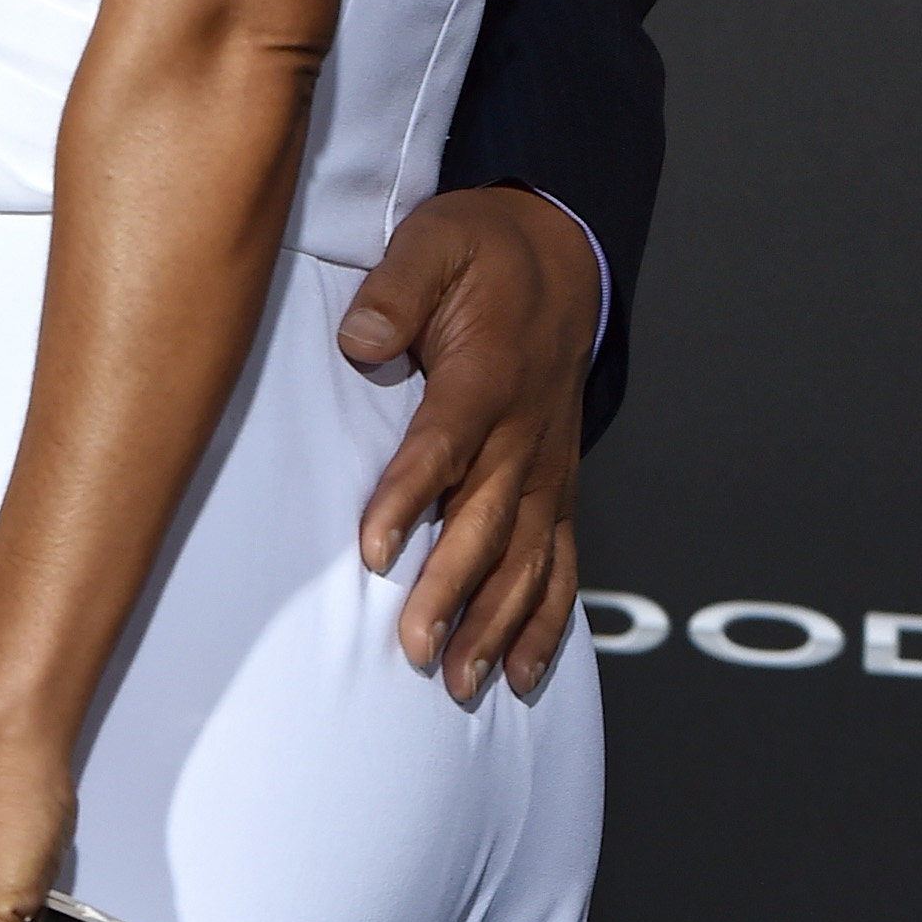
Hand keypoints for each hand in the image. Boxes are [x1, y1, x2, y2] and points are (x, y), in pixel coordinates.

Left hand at [339, 184, 596, 704]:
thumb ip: (395, 288)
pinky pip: (562, 562)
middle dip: (454, 590)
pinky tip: (521, 672)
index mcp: (488, 375)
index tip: (375, 551)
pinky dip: (547, 622)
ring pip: (527, 558)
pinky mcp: (557, 485)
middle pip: (488, 522)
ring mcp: (548, 466)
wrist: (562, 258)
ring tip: (462, 680)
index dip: (410, 499)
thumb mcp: (433, 241)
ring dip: (497, 623)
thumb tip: (359, 340)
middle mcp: (525, 433)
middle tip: (417, 650)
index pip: (444, 445)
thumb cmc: (483, 251)